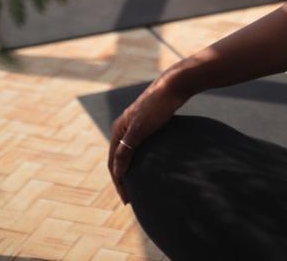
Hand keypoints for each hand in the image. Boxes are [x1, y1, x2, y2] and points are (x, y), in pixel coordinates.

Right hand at [108, 75, 186, 203]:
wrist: (174, 86)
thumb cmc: (156, 106)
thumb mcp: (139, 129)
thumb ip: (125, 149)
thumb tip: (116, 171)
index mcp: (118, 129)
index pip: (112, 162)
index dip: (118, 182)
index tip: (127, 199)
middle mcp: (124, 127)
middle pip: (119, 158)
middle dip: (123, 178)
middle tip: (131, 197)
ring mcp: (136, 125)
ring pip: (130, 152)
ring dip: (131, 168)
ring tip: (140, 185)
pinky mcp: (149, 123)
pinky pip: (141, 146)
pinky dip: (141, 159)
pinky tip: (151, 166)